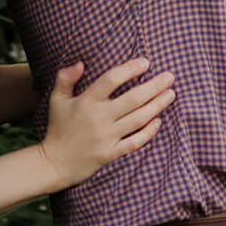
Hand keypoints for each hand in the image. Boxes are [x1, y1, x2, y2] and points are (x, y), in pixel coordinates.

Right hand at [40, 59, 174, 188]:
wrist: (54, 163)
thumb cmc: (58, 128)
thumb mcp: (56, 99)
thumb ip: (65, 78)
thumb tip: (80, 63)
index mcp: (86, 101)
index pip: (111, 80)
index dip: (130, 69)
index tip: (146, 62)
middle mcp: (98, 118)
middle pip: (132, 99)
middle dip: (154, 86)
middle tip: (170, 76)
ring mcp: (106, 137)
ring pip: (138, 119)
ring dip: (157, 106)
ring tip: (171, 94)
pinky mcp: (111, 153)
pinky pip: (134, 142)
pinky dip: (148, 132)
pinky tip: (159, 121)